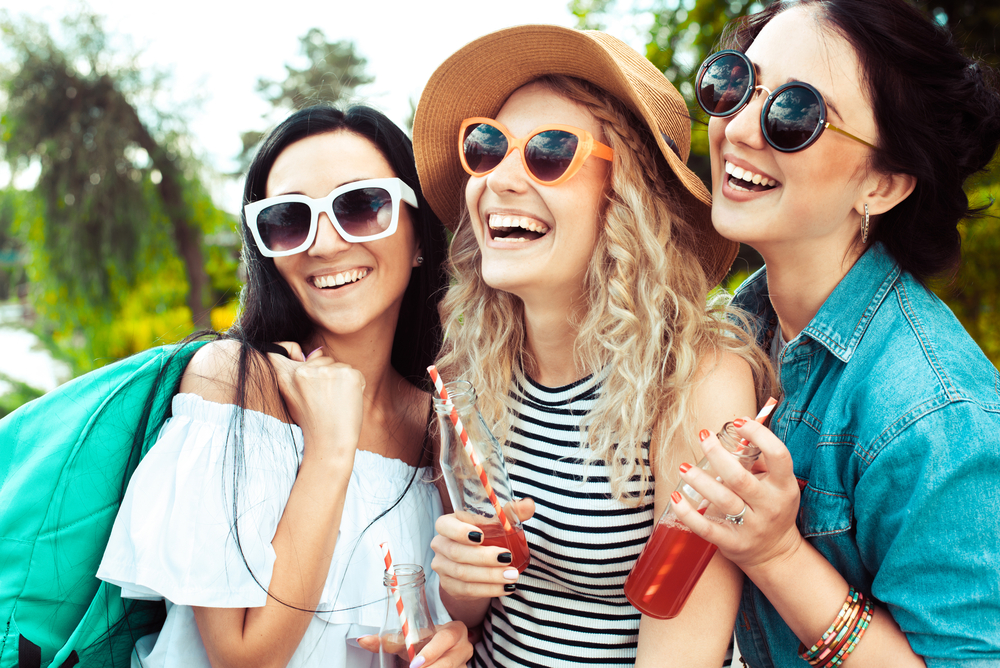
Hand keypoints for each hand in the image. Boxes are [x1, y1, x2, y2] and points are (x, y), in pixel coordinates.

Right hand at [268, 342, 364, 459]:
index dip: (287, 348)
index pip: (277, 351)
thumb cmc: (314, 423)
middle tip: (326, 400)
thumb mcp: (297, 398)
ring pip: (340, 366)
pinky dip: (356, 386)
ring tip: (336, 403)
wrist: (330, 443)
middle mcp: (304, 371)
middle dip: (328, 375)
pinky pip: (355, 373)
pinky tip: (347, 402)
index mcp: (286, 376)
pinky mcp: (347, 374)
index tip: (295, 353)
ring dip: (342, 381)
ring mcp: (326, 371)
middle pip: (322, 359)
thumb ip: (302, 374)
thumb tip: (317, 353)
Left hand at [357, 621, 473, 666]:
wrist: (440, 649)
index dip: (431, 651)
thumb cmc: (426, 641)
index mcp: (454, 630)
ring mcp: (464, 664)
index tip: (415, 662)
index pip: (446, 639)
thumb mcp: (410, 638)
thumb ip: (388, 640)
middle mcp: (463, 647)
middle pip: (450, 662)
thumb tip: (363, 640)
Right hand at [430, 499, 534, 599]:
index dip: (459, 531)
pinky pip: (468, 590)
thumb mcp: (494, 522)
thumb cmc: (483, 535)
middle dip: (484, 557)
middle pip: (457, 553)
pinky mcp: (449, 586)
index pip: (444, 526)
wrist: (471, 563)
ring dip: (490, 576)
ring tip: (512, 575)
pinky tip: (505, 587)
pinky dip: (489, 589)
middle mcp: (440, 545)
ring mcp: (442, 567)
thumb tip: (529, 504)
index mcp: (447, 524)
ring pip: (463, 573)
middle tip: (507, 558)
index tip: (481, 535)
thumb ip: (511, 512)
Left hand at [672, 420, 802, 571]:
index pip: (778, 455)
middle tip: (702, 436)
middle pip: (740, 478)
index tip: (738, 422)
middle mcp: (769, 506)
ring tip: (684, 466)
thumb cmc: (773, 507)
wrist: (776, 553)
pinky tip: (676, 498)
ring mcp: (751, 527)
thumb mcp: (778, 484)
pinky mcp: (732, 543)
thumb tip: (738, 428)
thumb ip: (760, 459)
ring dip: (699, 481)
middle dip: (717, 454)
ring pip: (722, 500)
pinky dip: (688, 514)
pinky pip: (706, 528)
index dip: (759, 435)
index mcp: (784, 487)